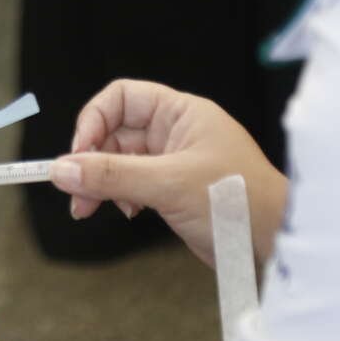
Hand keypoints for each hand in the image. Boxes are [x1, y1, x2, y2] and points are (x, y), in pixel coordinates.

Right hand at [50, 79, 287, 264]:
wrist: (277, 242)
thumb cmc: (239, 201)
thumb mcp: (168, 185)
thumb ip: (111, 176)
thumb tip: (62, 169)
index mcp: (180, 113)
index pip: (122, 98)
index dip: (94, 120)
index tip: (78, 152)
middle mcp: (175, 131)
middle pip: (114, 132)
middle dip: (90, 160)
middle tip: (73, 187)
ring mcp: (173, 160)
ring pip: (119, 161)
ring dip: (99, 182)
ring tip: (87, 208)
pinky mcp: (172, 188)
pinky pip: (131, 183)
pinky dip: (118, 196)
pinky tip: (125, 212)